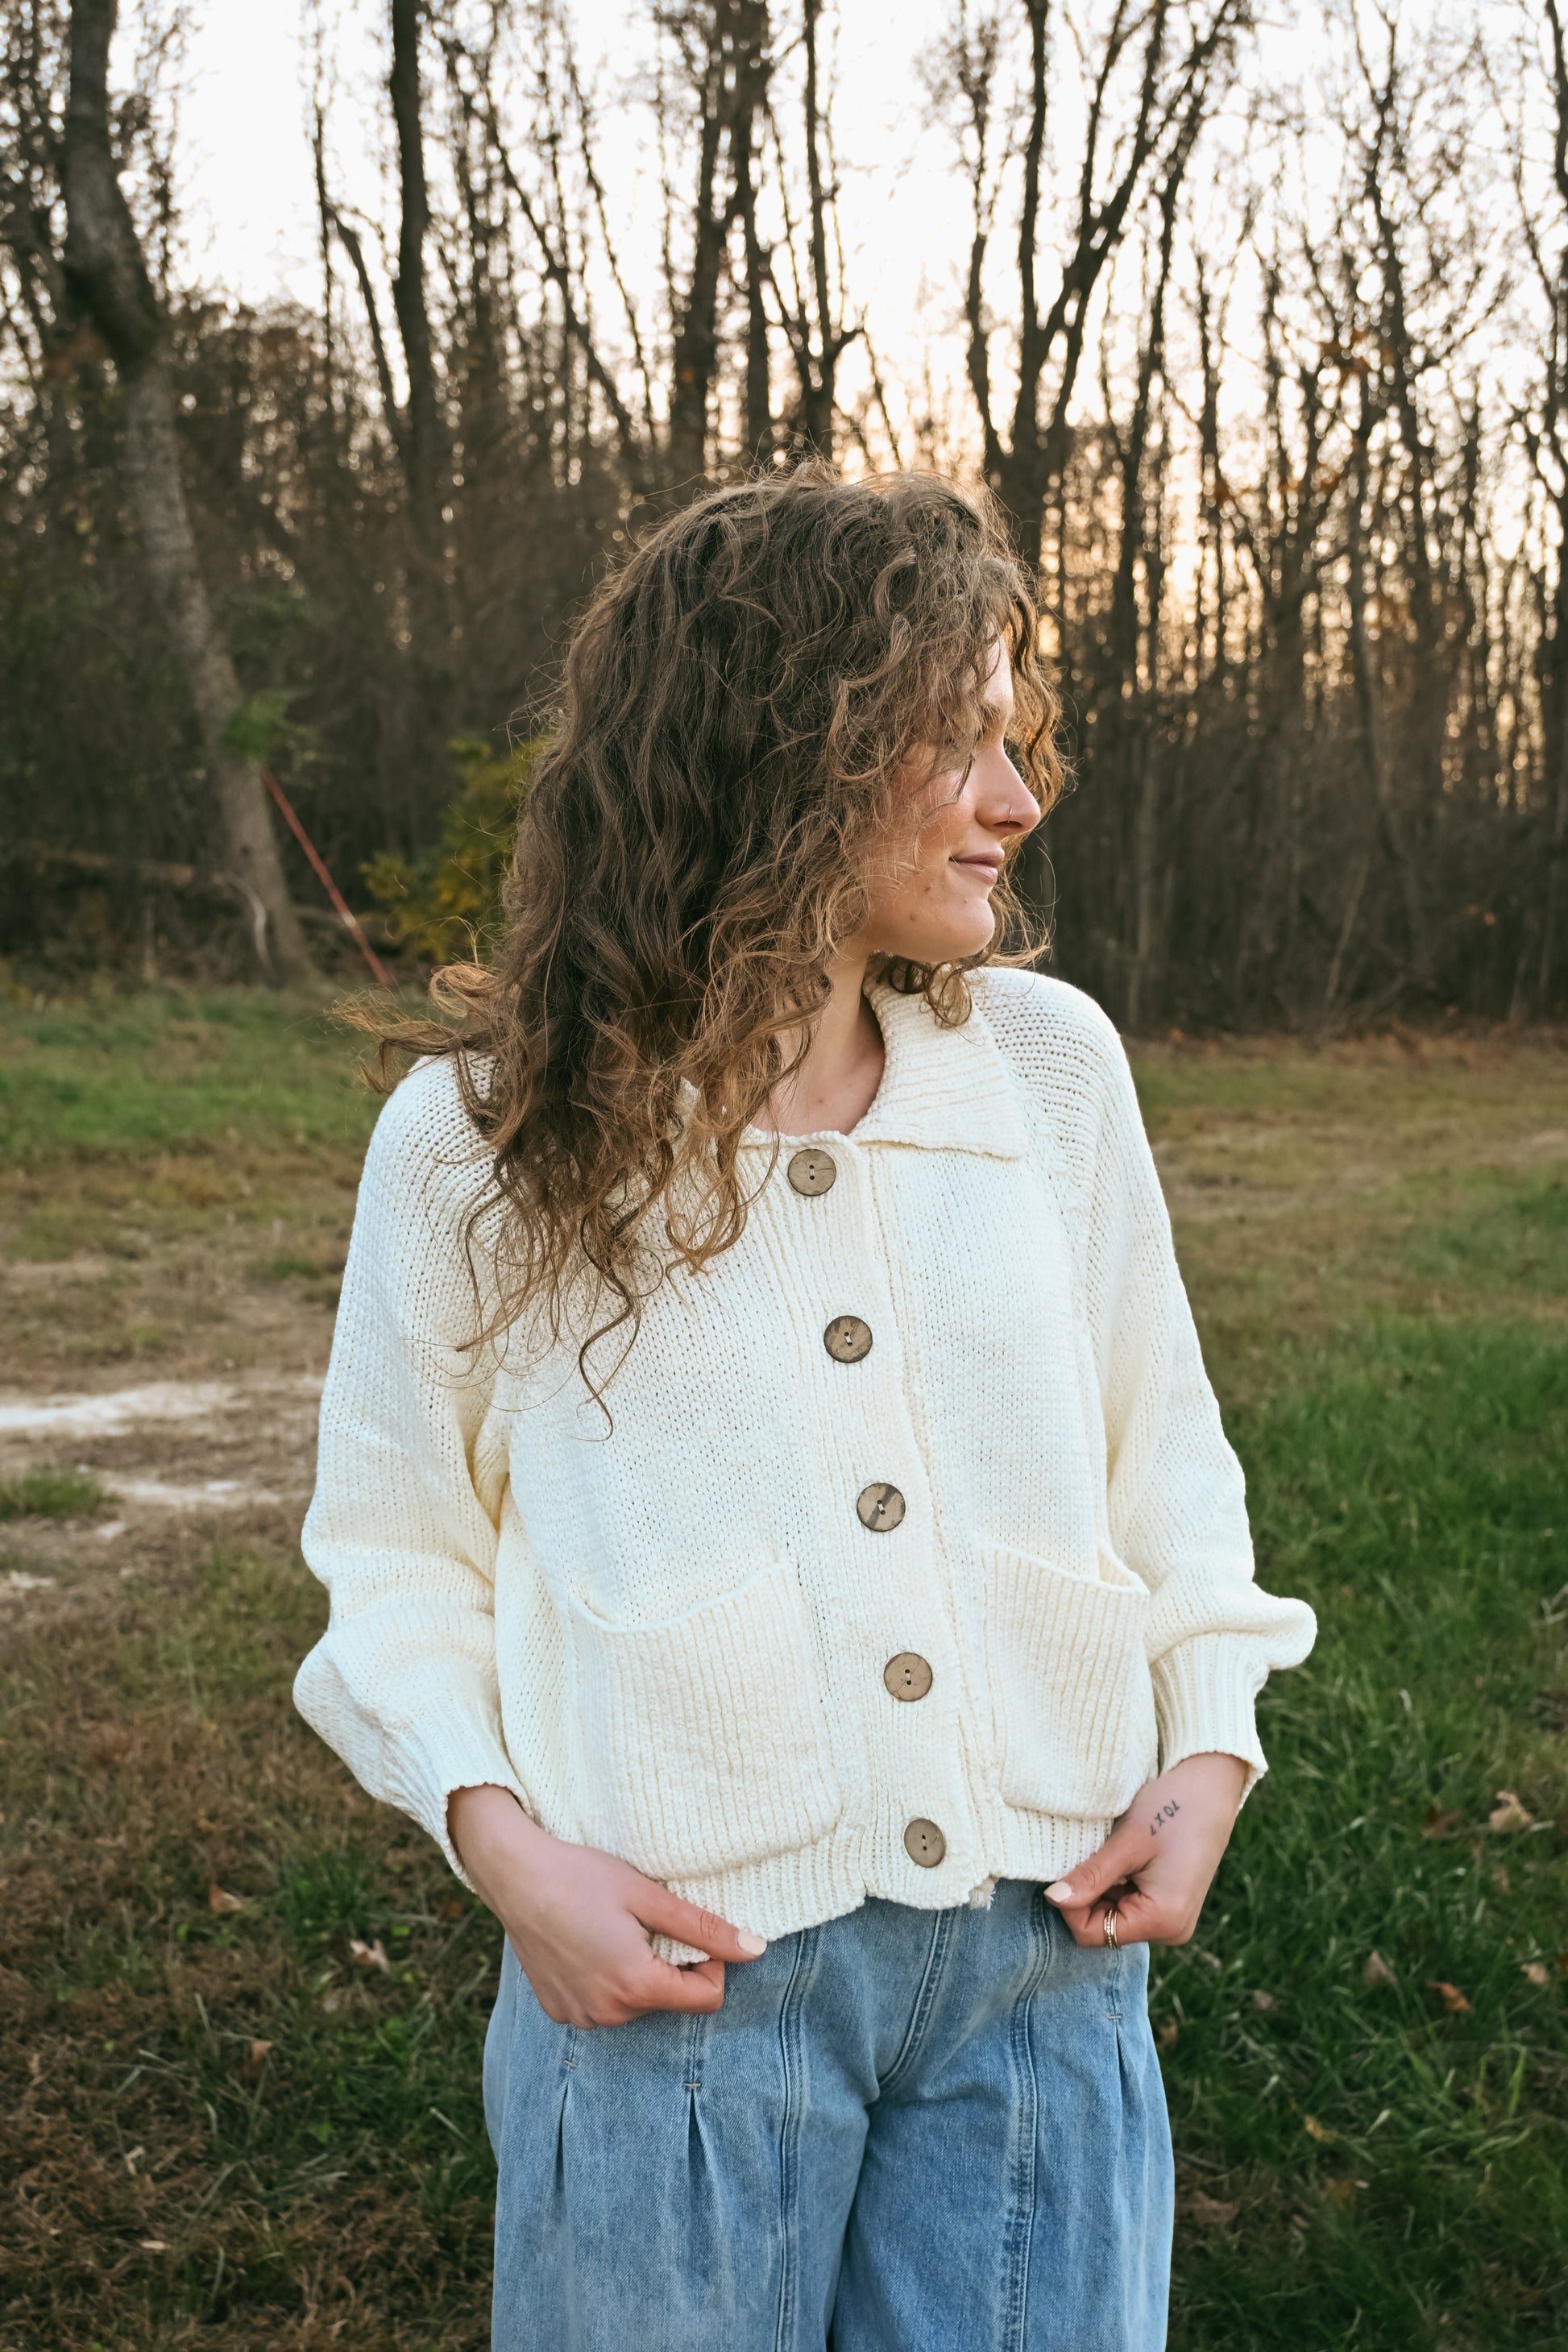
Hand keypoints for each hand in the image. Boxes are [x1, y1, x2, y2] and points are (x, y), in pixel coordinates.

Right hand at [447, 1784, 766, 2028]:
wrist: (514, 1874)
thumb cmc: (581, 1877)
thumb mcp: (648, 1896)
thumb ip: (703, 1927)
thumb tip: (755, 1949)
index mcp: (636, 1986)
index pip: (706, 1999)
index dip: (710, 1962)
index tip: (688, 1929)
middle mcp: (608, 2014)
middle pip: (670, 2000)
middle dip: (670, 1964)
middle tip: (641, 1921)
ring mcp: (580, 2017)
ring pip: (636, 2003)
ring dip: (637, 1972)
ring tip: (610, 1930)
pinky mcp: (559, 2011)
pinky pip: (603, 2005)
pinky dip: (606, 1979)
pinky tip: (587, 1944)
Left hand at [1043, 1751, 1248, 1949]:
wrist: (1211, 1787)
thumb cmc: (1172, 1807)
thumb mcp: (1127, 1842)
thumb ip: (1091, 1876)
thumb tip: (1053, 1899)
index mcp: (1163, 1920)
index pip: (1093, 1934)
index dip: (1070, 1905)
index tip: (1066, 1868)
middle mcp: (1171, 1930)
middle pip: (1103, 1929)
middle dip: (1087, 1896)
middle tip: (1091, 1855)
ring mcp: (1173, 1920)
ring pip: (1114, 1917)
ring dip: (1101, 1888)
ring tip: (1112, 1852)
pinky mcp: (1171, 1906)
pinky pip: (1129, 1906)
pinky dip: (1116, 1885)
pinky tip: (1123, 1857)